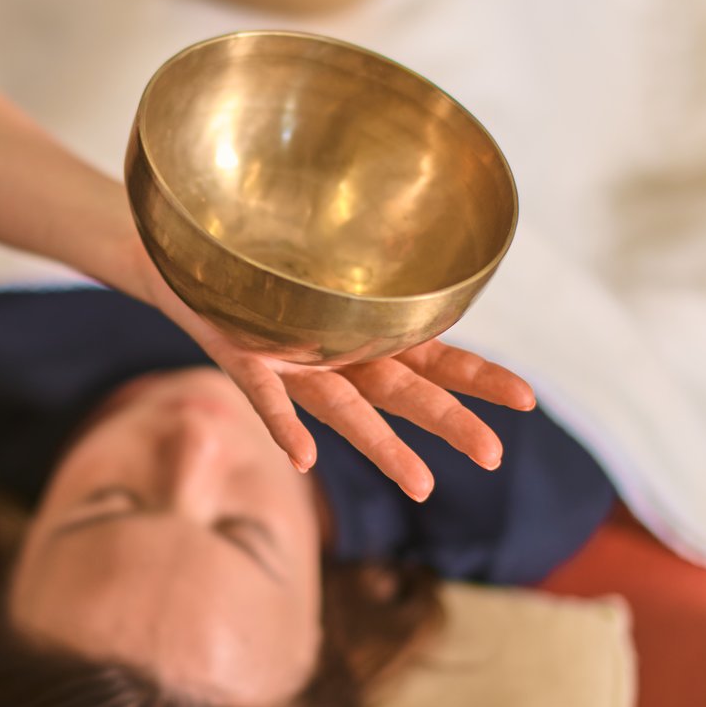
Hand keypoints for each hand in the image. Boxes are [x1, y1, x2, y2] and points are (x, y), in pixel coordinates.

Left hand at [126, 243, 535, 500]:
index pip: (436, 359)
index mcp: (364, 332)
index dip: (479, 379)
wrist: (178, 260)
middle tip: (492, 457)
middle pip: (402, 393)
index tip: (527, 401)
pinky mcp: (243, 360)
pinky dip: (286, 426)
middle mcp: (335, 355)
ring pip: (344, 409)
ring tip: (421, 486)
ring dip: (382, 448)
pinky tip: (305, 458)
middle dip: (448, 423)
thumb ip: (371, 263)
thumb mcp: (326, 257)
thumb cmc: (259, 262)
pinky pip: (266, 398)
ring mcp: (292, 363)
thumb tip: (430, 220)